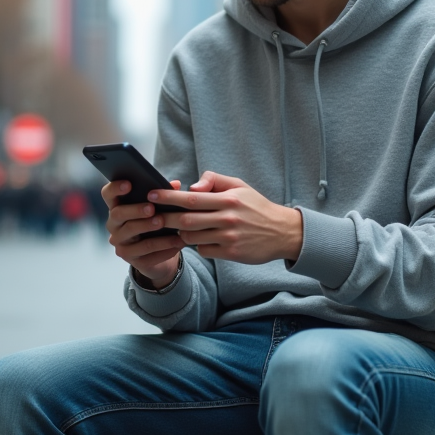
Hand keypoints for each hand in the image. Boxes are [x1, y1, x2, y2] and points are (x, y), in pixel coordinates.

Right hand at [101, 179, 184, 286]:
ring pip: (132, 234)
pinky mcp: (133, 261)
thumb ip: (164, 195)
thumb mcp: (159, 208)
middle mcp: (114, 226)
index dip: (115, 188)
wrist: (161, 256)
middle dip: (135, 210)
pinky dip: (163, 247)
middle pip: (118, 214)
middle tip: (151, 208)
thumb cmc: (156, 223)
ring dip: (148, 227)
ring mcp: (121, 244)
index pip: (108, 194)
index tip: (129, 184)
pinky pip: (146, 254)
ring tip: (164, 222)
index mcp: (118, 207)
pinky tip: (176, 242)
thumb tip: (175, 184)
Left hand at [151, 171, 302, 263]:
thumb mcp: (239, 186)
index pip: (191, 197)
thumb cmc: (256, 206)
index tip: (151, 194)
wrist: (283, 232)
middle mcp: (228, 219)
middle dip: (165, 219)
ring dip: (180, 233)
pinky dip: (198, 245)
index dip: (168, 197)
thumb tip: (191, 186)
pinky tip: (200, 239)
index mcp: (228, 199)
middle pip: (186, 221)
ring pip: (191, 237)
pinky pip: (204, 250)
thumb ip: (214, 181)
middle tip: (152, 216)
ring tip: (176, 228)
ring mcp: (229, 238)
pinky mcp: (231, 253)